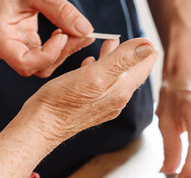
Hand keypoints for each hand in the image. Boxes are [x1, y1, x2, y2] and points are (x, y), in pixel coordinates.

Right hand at [0, 0, 95, 77]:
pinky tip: (69, 32)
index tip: (64, 36)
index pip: (25, 63)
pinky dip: (60, 46)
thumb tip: (85, 30)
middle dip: (62, 52)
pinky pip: (44, 55)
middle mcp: (3, 49)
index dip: (49, 54)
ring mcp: (13, 48)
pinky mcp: (24, 44)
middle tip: (83, 35)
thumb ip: (60, 11)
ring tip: (79, 33)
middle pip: (37, 67)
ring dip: (64, 51)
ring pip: (43, 64)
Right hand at [25, 38, 157, 140]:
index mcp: (120, 90)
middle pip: (131, 72)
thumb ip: (122, 60)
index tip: (145, 37)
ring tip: (109, 45)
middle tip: (129, 38)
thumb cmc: (62, 102)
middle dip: (130, 53)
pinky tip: (89, 64)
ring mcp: (104, 105)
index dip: (146, 49)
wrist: (41, 126)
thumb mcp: (94, 75)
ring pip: (115, 77)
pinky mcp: (90, 107)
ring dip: (114, 60)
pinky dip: (100, 71)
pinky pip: (102, 85)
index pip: (144, 66)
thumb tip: (148, 46)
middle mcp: (116, 100)